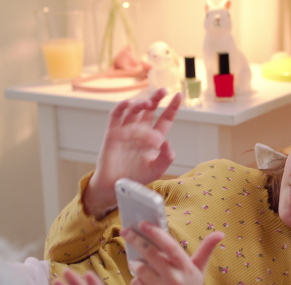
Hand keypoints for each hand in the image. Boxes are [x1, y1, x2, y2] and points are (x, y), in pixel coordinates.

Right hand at [84, 89, 181, 217]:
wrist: (115, 186)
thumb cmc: (137, 178)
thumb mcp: (157, 169)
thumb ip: (166, 157)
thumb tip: (168, 143)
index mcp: (154, 138)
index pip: (165, 119)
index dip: (172, 107)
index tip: (178, 96)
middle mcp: (141, 131)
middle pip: (150, 110)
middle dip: (156, 99)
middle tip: (163, 91)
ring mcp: (126, 130)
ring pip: (134, 110)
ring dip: (140, 103)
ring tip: (147, 104)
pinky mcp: (112, 132)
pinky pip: (116, 116)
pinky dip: (121, 107)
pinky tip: (127, 104)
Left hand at [122, 223, 223, 284]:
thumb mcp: (199, 270)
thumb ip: (206, 250)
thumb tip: (220, 233)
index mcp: (186, 268)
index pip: (169, 246)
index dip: (156, 233)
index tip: (143, 223)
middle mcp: (175, 279)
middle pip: (150, 253)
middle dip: (136, 240)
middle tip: (126, 232)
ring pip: (140, 269)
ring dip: (135, 264)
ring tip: (138, 264)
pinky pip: (135, 284)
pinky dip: (136, 281)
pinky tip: (144, 283)